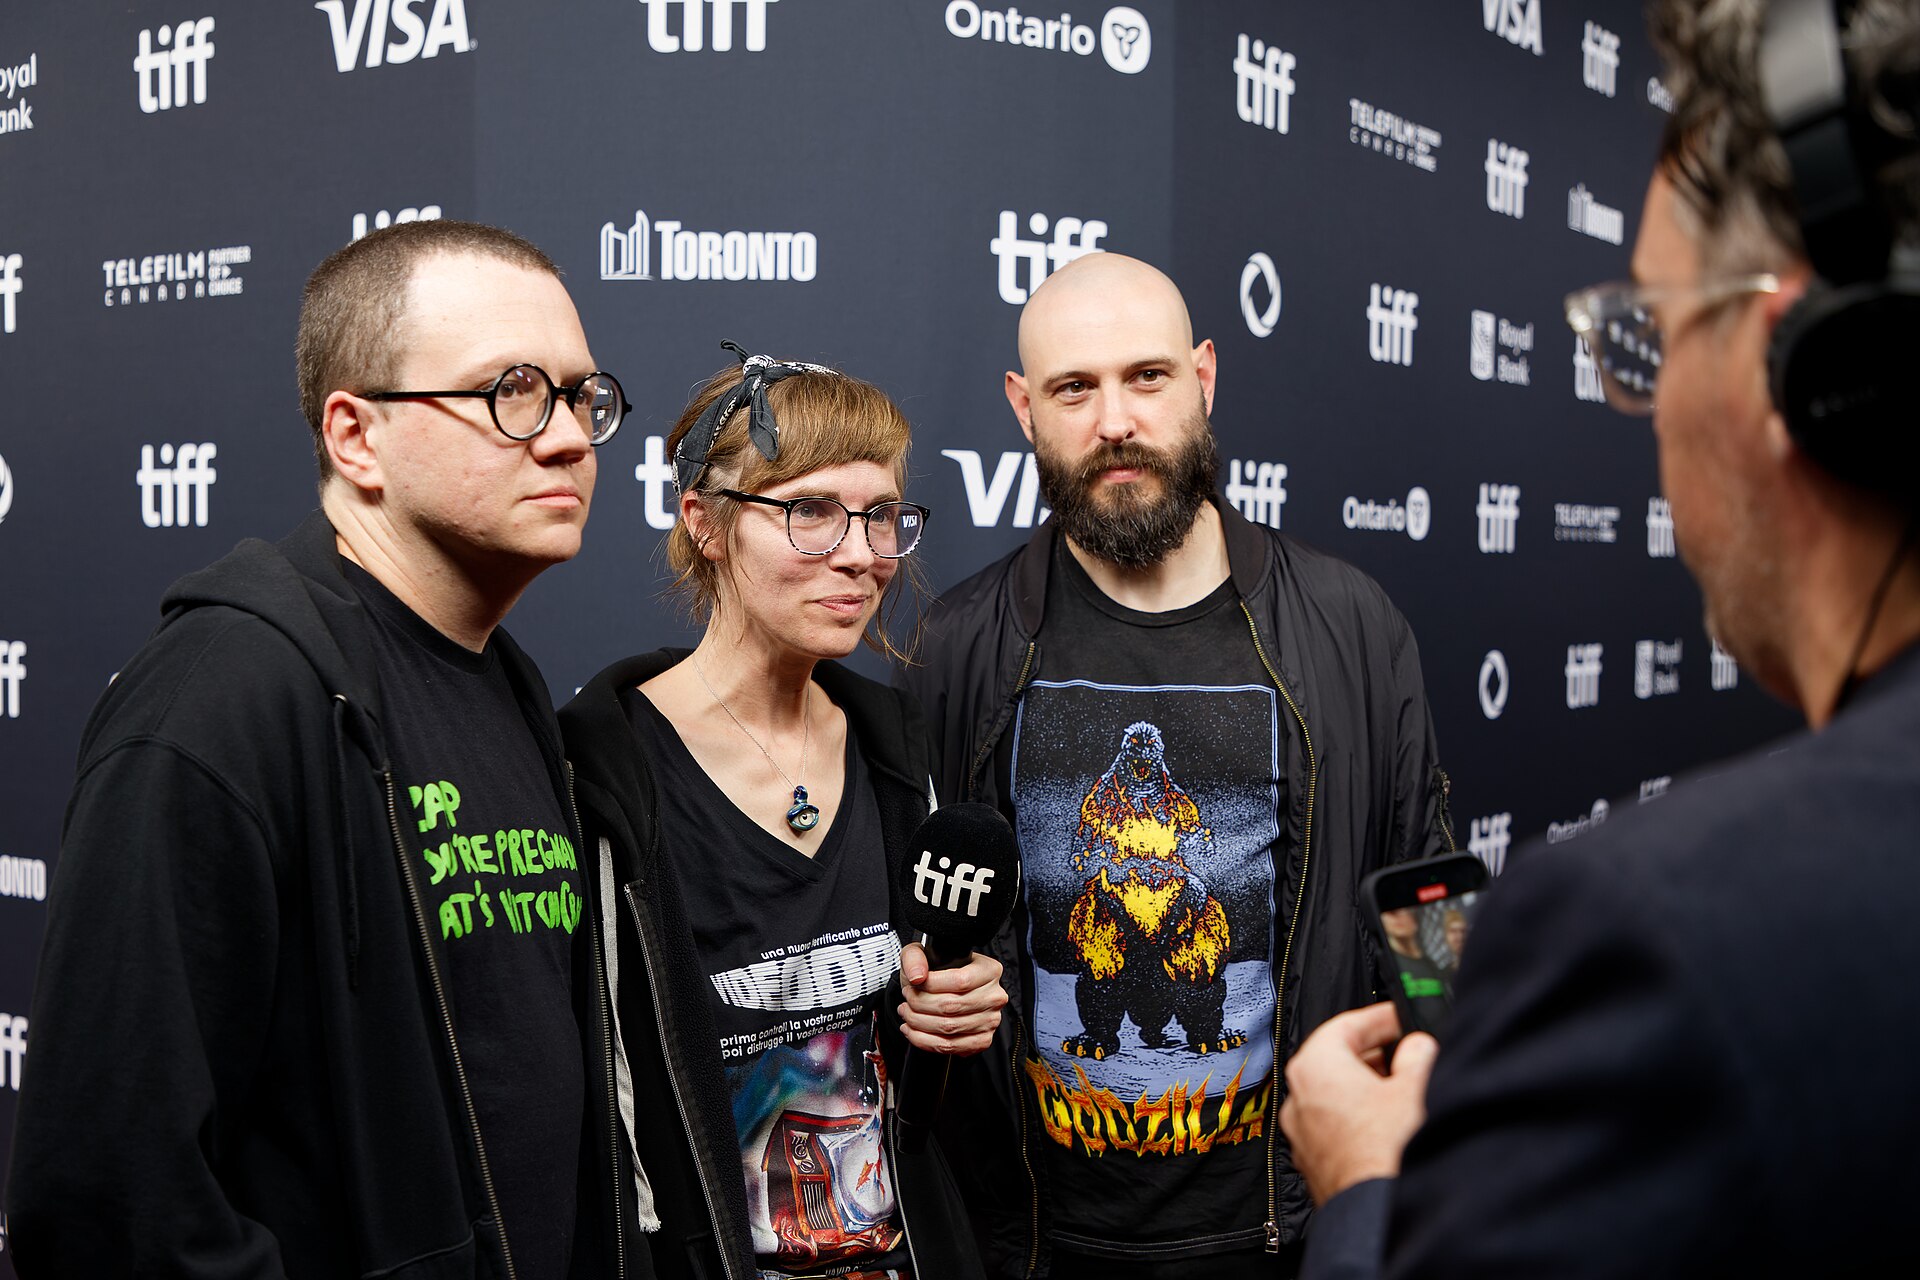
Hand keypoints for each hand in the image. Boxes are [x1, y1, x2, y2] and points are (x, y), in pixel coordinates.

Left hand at [896, 943, 1005, 1055]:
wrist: (945, 992)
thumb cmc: (937, 972)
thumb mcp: (922, 953)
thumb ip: (916, 958)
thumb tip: (918, 977)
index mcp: (989, 970)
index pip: (960, 981)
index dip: (930, 986)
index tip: (913, 986)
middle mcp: (994, 996)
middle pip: (952, 1006)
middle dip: (920, 1005)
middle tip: (907, 1000)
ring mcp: (990, 1020)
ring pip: (948, 1028)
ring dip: (919, 1023)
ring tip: (907, 1014)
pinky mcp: (982, 1040)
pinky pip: (950, 1046)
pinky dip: (925, 1041)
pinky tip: (913, 1031)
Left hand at [1280, 1002, 1436, 1205]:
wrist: (1381, 1216)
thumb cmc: (1391, 1153)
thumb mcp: (1416, 1086)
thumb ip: (1417, 1053)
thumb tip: (1416, 1046)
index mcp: (1314, 1068)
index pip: (1346, 1024)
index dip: (1381, 1017)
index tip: (1402, 1015)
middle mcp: (1299, 1099)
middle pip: (1339, 1059)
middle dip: (1378, 1053)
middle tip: (1411, 1050)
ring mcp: (1303, 1135)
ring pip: (1339, 1095)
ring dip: (1372, 1087)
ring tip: (1409, 1087)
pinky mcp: (1317, 1164)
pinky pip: (1339, 1125)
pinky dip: (1364, 1116)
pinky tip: (1395, 1124)